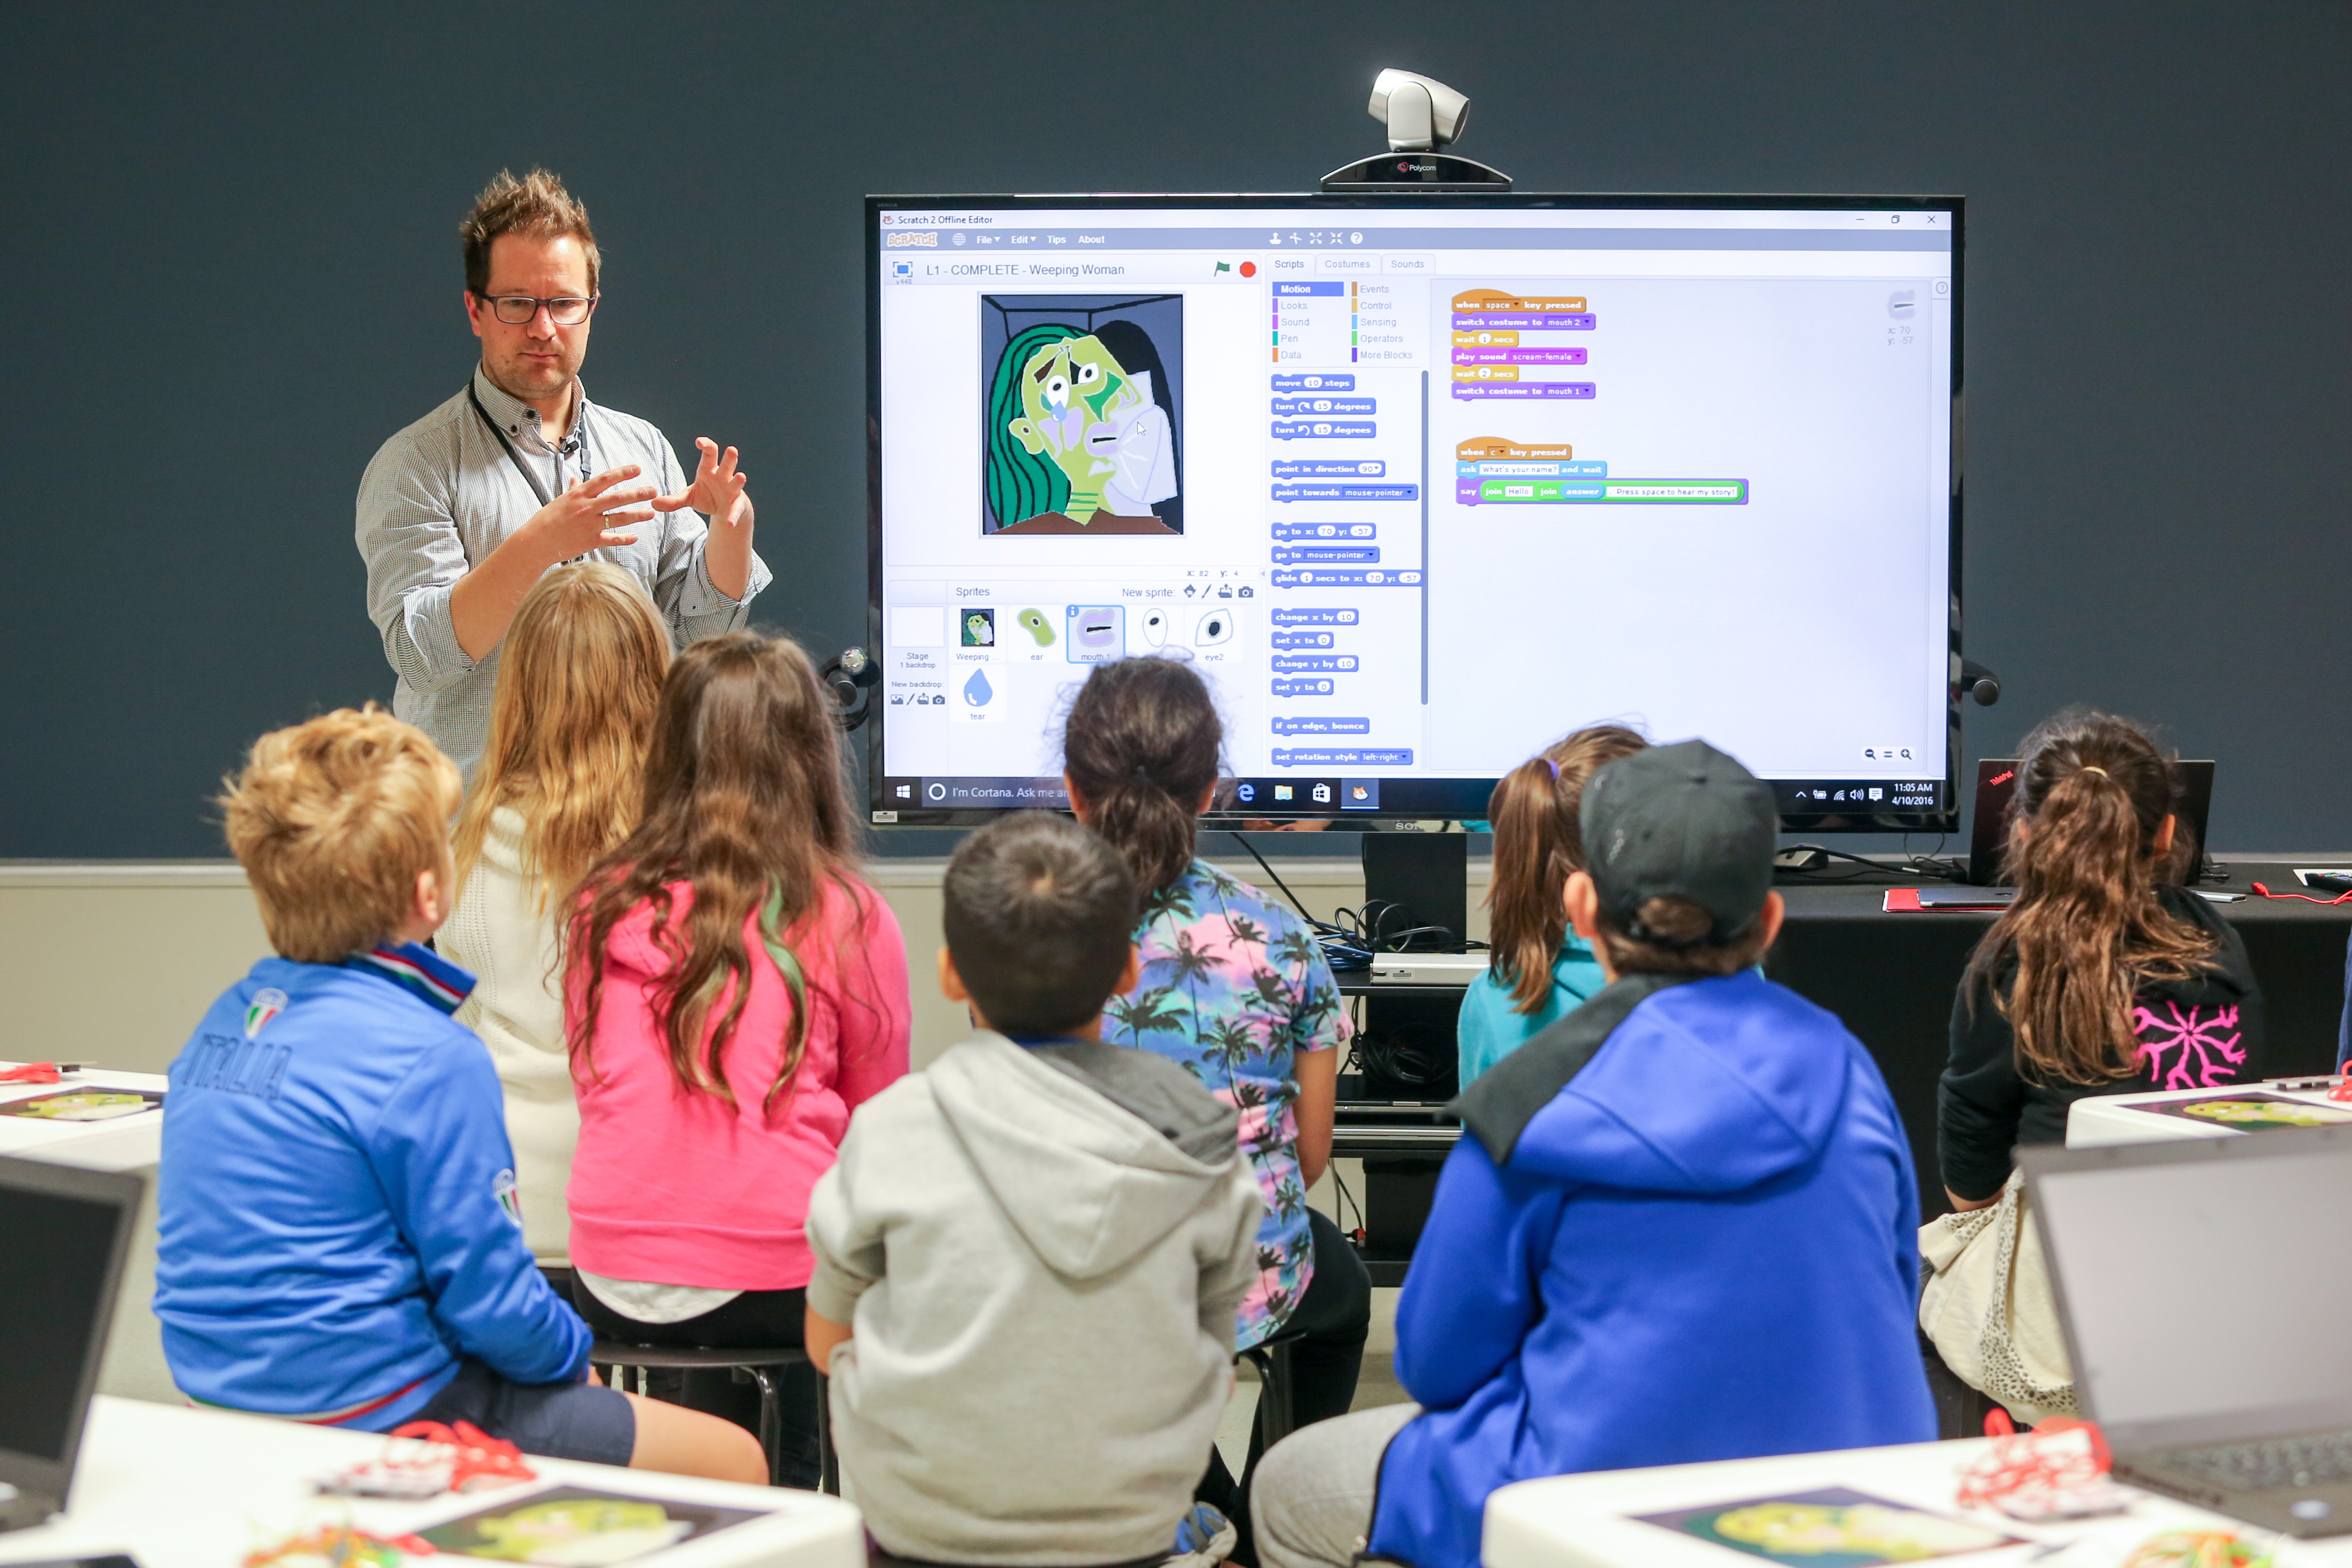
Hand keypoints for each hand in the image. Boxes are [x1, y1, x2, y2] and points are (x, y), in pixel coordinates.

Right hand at [525, 463, 657, 561]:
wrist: (537, 541)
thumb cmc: (547, 519)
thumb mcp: (560, 500)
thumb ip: (573, 489)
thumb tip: (576, 479)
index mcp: (579, 494)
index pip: (604, 479)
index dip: (622, 473)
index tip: (637, 469)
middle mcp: (586, 507)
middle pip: (616, 498)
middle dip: (637, 494)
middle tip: (653, 491)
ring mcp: (589, 524)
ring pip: (618, 518)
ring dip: (637, 515)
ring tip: (651, 513)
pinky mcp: (591, 541)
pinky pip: (612, 539)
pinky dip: (624, 538)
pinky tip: (635, 537)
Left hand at [654, 437, 751, 528]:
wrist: (725, 511)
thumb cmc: (707, 496)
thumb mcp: (689, 498)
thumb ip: (673, 500)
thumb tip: (654, 503)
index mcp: (709, 470)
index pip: (710, 454)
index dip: (706, 446)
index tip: (699, 441)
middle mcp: (723, 477)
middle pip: (727, 464)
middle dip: (730, 458)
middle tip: (731, 450)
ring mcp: (732, 491)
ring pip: (736, 482)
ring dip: (738, 479)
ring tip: (740, 476)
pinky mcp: (737, 505)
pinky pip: (736, 510)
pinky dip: (732, 516)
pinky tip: (730, 522)